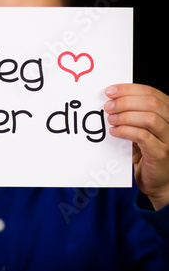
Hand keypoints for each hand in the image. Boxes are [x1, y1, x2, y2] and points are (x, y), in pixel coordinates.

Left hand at [105, 84, 168, 209]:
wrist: (158, 180)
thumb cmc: (147, 151)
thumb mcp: (142, 128)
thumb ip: (134, 114)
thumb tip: (111, 100)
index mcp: (168, 112)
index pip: (151, 93)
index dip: (129, 90)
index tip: (110, 91)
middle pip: (151, 103)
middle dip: (125, 102)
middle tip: (108, 106)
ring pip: (149, 118)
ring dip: (125, 116)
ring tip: (110, 119)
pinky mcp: (162, 154)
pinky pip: (143, 137)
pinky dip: (126, 131)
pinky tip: (114, 132)